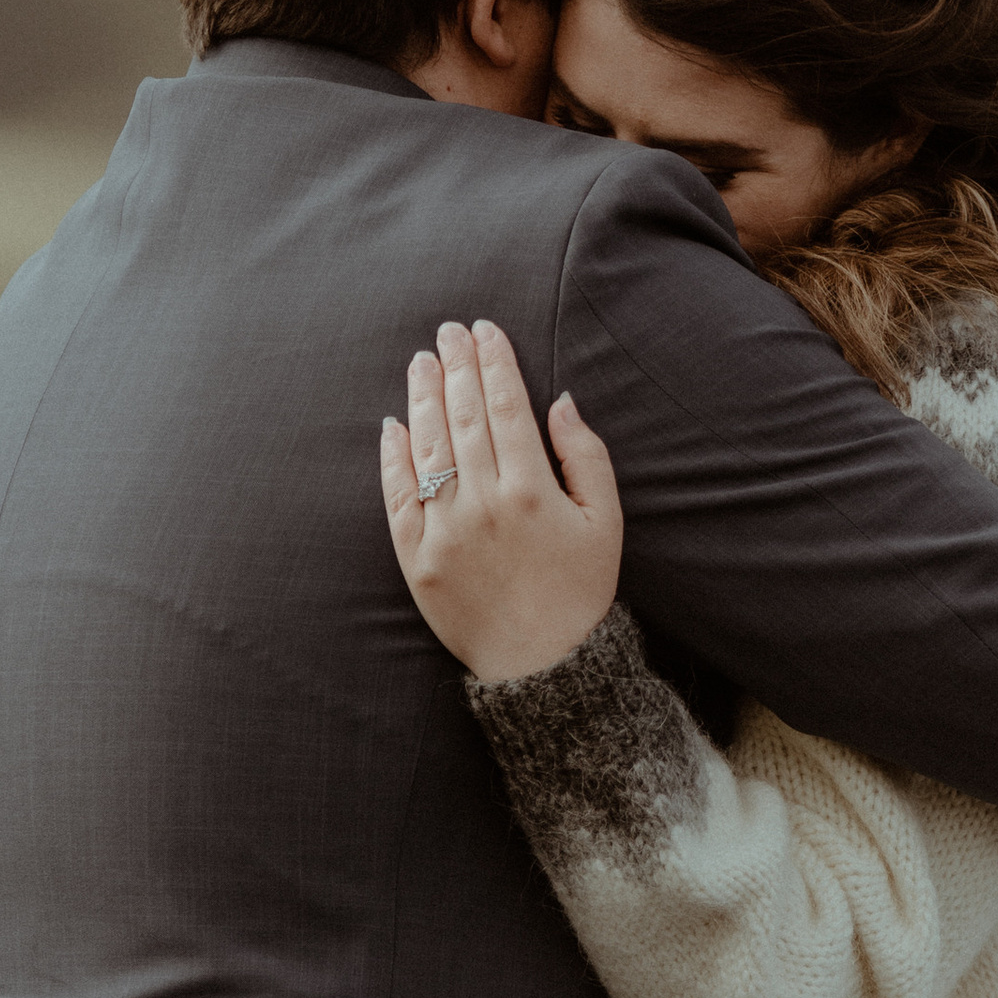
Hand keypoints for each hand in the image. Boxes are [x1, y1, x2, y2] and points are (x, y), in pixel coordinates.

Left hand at [380, 319, 622, 683]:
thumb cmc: (581, 590)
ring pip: (428, 448)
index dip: (495, 363)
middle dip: (456, 367)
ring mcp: (445, 531)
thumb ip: (586, 456)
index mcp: (533, 491)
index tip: (485, 331)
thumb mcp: (605, 522)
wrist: (544, 667)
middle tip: (448, 331)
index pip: (507, 407)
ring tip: (421, 362)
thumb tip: (560, 401)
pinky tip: (393, 424)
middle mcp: (484, 504)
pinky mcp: (417, 558)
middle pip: (465, 418)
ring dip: (423, 398)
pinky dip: (392, 458)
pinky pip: (398, 497)